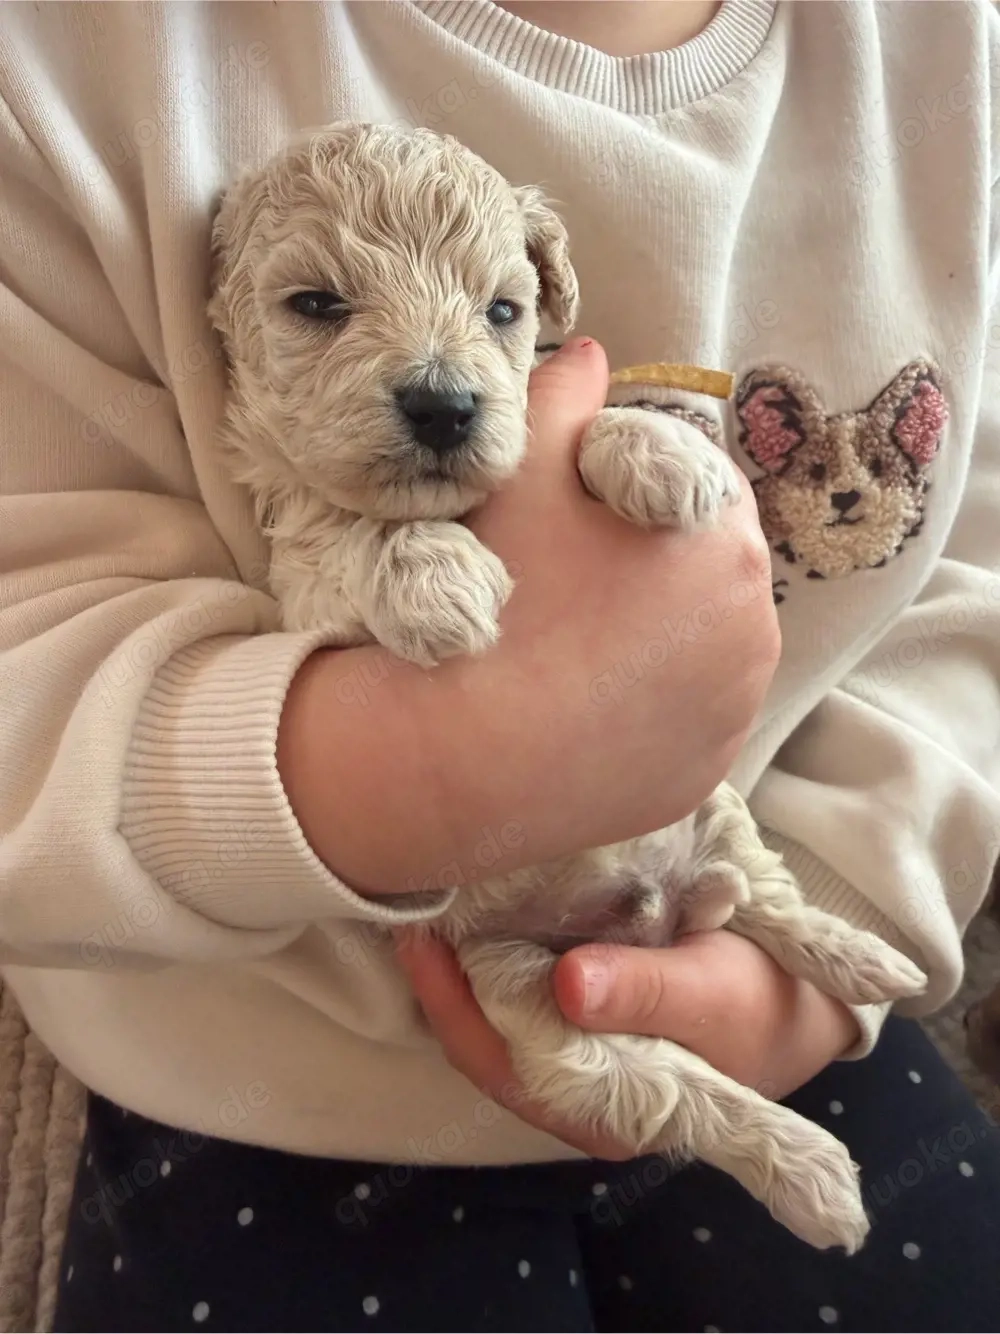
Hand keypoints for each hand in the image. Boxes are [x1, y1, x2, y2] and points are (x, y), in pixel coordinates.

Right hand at [279, 338, 779, 896]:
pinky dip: (647, 704)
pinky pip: (682, 718)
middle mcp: (757, 628)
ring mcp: (734, 712)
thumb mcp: (519, 468)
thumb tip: (592, 357)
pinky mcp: (702, 775)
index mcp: (727, 538)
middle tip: (566, 578)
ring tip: (571, 642)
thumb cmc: (496, 593)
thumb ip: (563, 398)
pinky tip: (581, 703)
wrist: (461, 756)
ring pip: (698, 645)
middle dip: (650, 558)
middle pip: (703, 567)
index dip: (631, 483)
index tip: (574, 509)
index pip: (695, 480)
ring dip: (655, 633)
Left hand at [396, 929, 859, 1159]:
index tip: (425, 944)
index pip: (507, 1068)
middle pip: (489, 1051)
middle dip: (445, 988)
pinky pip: (521, 1009)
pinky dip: (494, 969)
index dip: (458, 1009)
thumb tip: (566, 986)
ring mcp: (581, 1067)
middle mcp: (582, 1100)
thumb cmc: (759, 1002)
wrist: (801, 1010)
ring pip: (498, 1031)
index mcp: (610, 1110)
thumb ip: (645, 992)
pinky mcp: (586, 1033)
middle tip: (414, 915)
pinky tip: (480, 926)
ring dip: (463, 978)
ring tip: (435, 913)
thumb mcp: (712, 991)